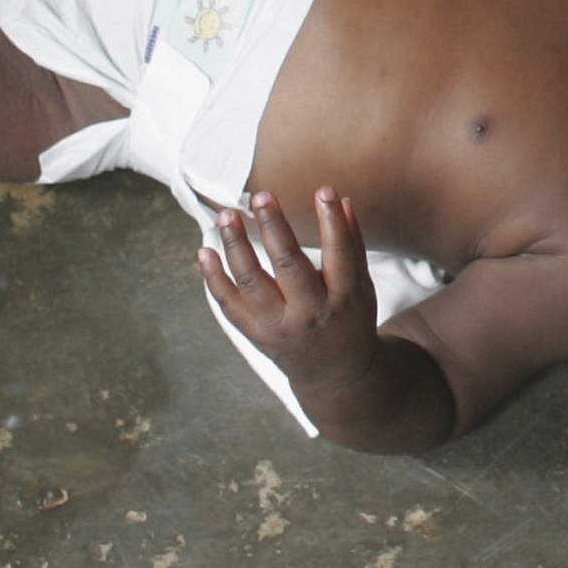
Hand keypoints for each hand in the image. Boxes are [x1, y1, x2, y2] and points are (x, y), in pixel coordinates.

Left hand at [199, 189, 382, 393]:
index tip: (324, 191)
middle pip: (289, 268)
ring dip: (236, 246)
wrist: (335, 376)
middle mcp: (310, 314)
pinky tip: (204, 251)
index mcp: (344, 299)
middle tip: (262, 197)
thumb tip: (341, 200)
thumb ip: (353, 244)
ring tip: (227, 216)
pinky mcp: (256, 335)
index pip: (339, 255)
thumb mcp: (362, 286)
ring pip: (252, 284)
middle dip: (274, 229)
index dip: (332, 222)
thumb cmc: (349, 320)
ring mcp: (279, 327)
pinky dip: (214, 278)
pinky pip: (229, 306)